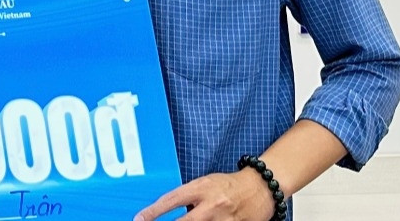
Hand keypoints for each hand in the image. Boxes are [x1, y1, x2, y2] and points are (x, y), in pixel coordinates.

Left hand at [134, 167, 277, 220]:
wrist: (260, 188)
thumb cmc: (228, 185)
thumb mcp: (204, 183)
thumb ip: (188, 196)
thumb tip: (167, 211)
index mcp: (201, 188)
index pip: (171, 200)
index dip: (153, 212)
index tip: (139, 219)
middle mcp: (211, 205)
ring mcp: (224, 220)